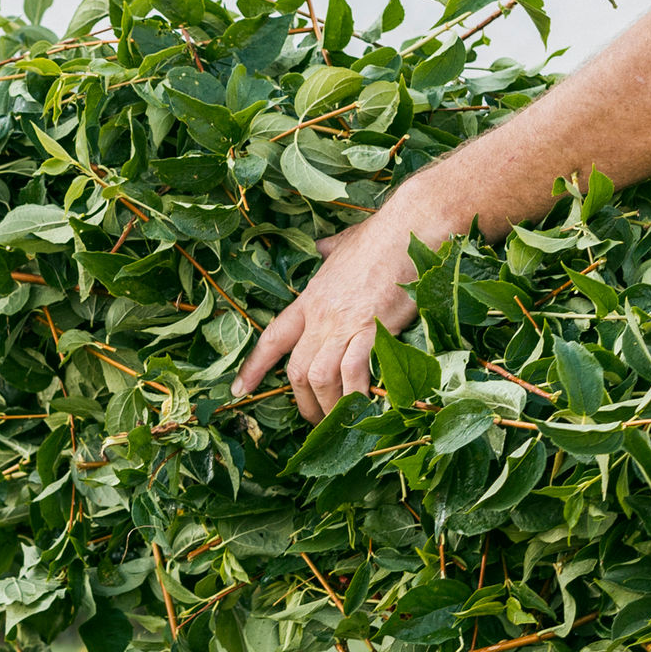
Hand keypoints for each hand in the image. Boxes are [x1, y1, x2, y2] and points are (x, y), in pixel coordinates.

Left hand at [236, 196, 442, 422]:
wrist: (410, 228)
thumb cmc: (382, 236)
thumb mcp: (343, 244)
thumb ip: (329, 251)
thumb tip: (322, 246)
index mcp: (311, 298)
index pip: (273, 337)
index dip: (254, 366)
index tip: (240, 390)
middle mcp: (321, 316)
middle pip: (296, 369)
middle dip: (302, 401)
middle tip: (315, 421)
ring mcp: (344, 323)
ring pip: (319, 377)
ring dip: (328, 406)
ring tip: (339, 423)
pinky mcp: (372, 329)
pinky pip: (354, 373)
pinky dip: (356, 396)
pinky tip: (365, 410)